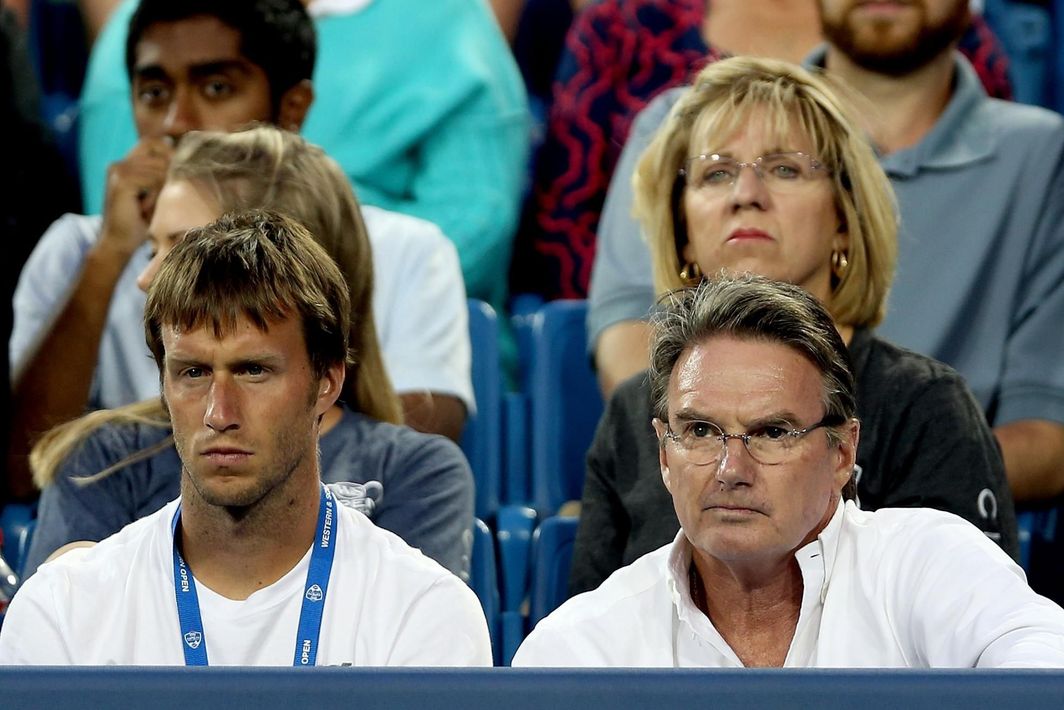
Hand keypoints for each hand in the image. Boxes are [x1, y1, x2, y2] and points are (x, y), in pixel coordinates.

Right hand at [99, 135, 173, 256]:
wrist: (118, 243)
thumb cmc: (141, 221)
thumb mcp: (155, 194)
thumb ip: (163, 176)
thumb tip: (186, 159)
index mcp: (125, 164)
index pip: (152, 142)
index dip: (169, 151)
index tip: (181, 170)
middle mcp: (119, 164)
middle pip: (156, 151)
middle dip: (168, 171)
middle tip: (164, 194)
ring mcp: (118, 171)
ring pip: (158, 169)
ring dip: (162, 189)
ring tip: (150, 206)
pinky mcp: (121, 182)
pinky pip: (153, 181)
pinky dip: (155, 196)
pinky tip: (145, 209)